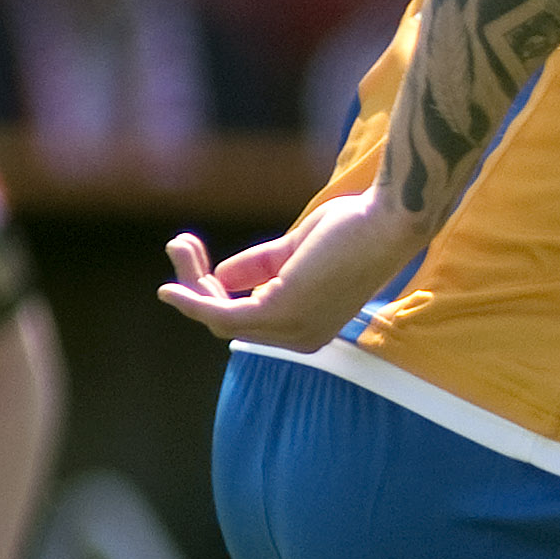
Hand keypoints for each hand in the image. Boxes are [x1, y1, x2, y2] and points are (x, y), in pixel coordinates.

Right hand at [158, 189, 428, 350]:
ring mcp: (292, 330)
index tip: (193, 255)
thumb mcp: (294, 251)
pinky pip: (222, 315)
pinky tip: (172, 287)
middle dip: (196, 285)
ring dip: (191, 282)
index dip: (213, 293)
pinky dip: (194, 301)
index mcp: (308, 328)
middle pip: (226, 322)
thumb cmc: (354, 228)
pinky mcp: (281, 312)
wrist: (386, 220)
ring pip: (219, 316)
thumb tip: (220, 277)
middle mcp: (301, 339)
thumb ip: (259, 267)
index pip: (247, 319)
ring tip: (178, 244)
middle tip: (179, 244)